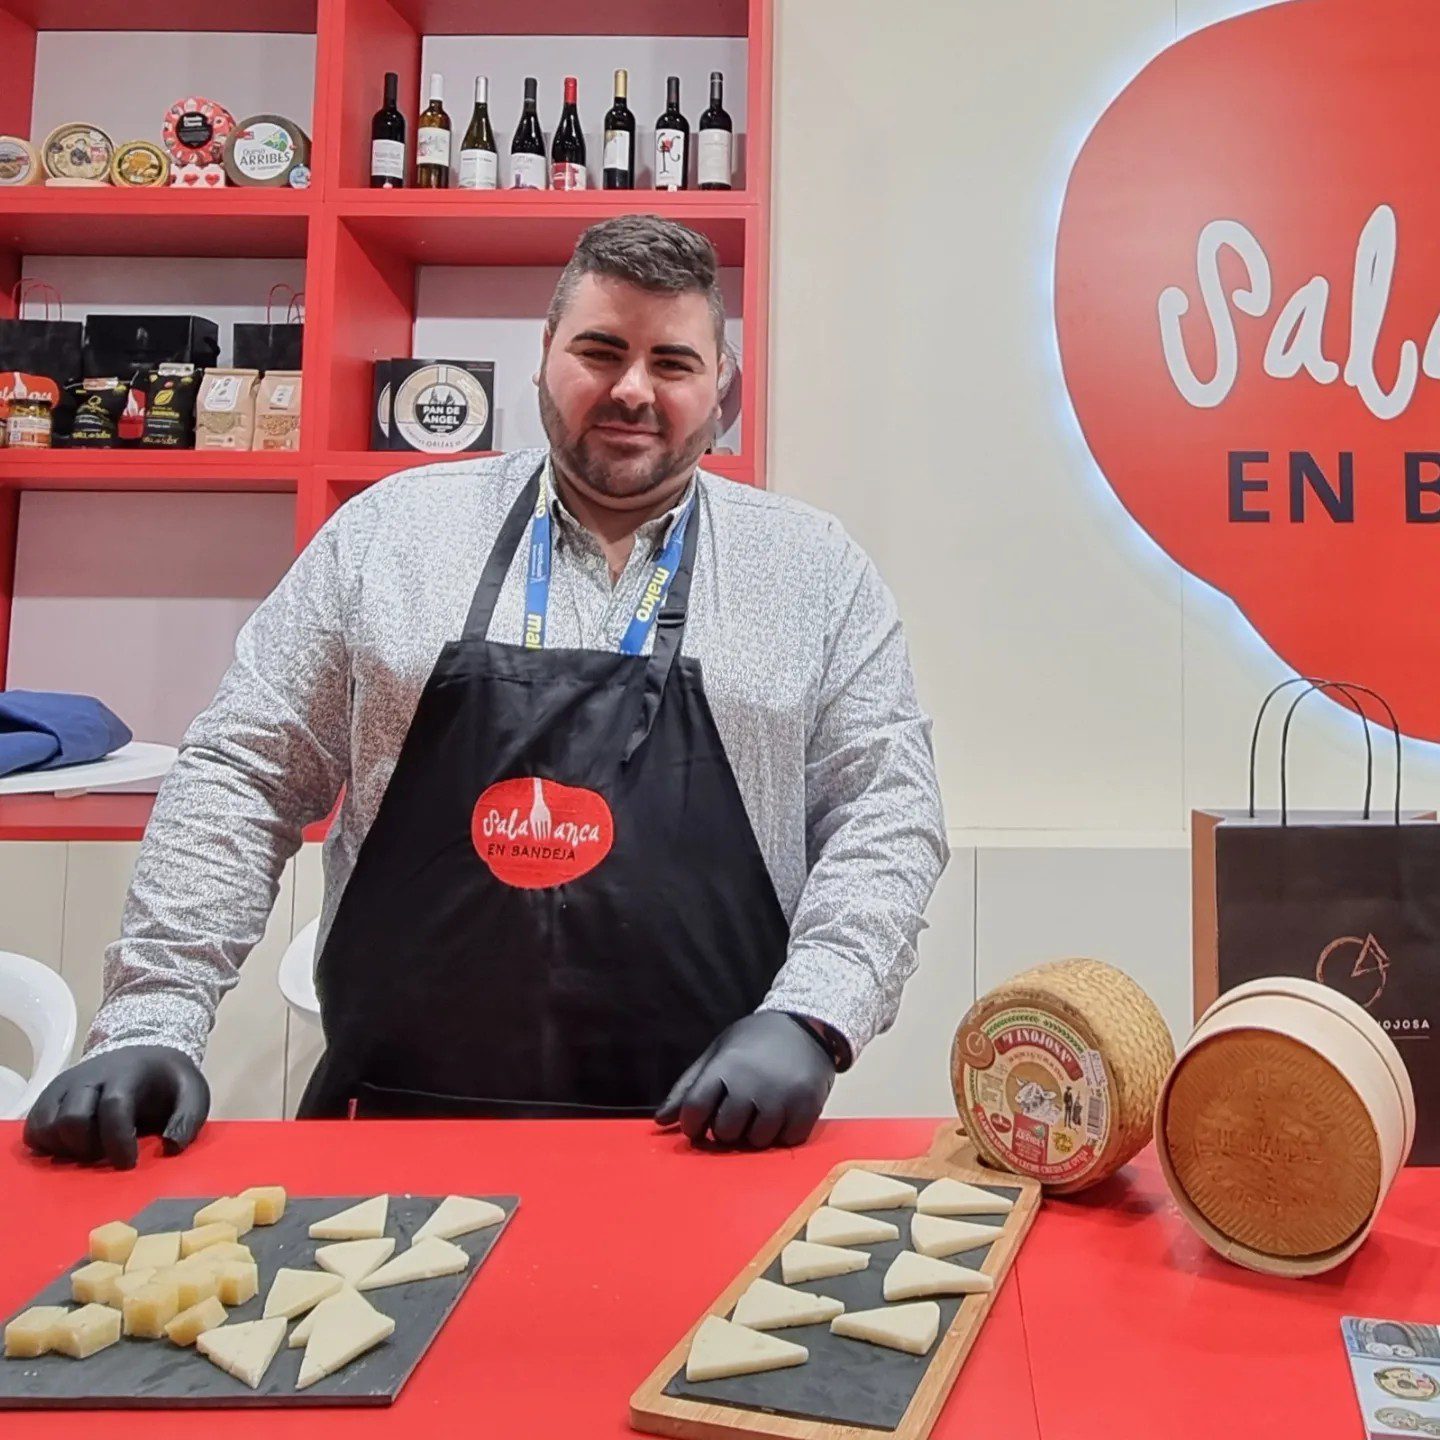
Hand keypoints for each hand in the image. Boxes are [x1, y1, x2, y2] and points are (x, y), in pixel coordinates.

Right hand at [23, 1045, 209, 1169]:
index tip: (129, 1163)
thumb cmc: (167, 1081)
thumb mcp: (192, 1092)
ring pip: (47, 1125)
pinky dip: (47, 1144)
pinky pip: (34, 1127)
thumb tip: (172, 1146)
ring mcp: (66, 1085)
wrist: (145, 1055)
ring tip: (91, 1150)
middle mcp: (90, 1076)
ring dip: (67, 1148)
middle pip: (73, 1119)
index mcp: (128, 1073)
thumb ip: (188, 1118)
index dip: (118, 1141)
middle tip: (107, 1155)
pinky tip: (72, 1147)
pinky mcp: (50, 1096)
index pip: (114, 1106)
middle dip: (89, 1147)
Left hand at [655, 1013, 836, 1149]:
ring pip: (756, 1142)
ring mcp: (782, 1097)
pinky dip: (782, 1134)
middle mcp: (752, 1084)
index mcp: (725, 1066)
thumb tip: (661, 1120)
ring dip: (754, 1134)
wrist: (806, 1025)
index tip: (698, 1124)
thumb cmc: (754, 1040)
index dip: (691, 1124)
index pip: (695, 1110)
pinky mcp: (808, 1107)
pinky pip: (787, 1141)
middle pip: (725, 1132)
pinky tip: (782, 1115)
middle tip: (735, 1114)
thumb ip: (689, 1086)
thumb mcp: (718, 1052)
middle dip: (725, 1129)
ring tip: (759, 1113)